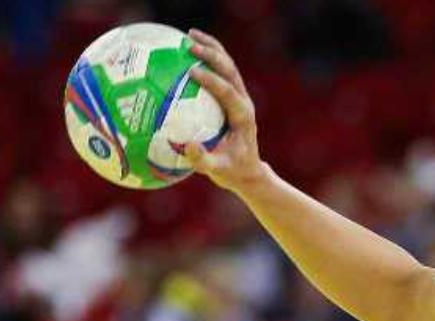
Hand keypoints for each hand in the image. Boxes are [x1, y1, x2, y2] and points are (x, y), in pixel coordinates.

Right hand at [183, 29, 266, 193]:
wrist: (248, 171)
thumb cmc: (232, 172)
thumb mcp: (217, 171)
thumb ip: (203, 160)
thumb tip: (187, 146)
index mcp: (242, 117)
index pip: (228, 93)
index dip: (212, 81)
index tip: (191, 71)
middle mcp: (243, 102)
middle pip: (230, 71)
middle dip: (212, 55)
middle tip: (189, 44)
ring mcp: (239, 97)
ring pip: (227, 66)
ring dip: (211, 49)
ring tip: (189, 35)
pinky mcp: (232, 97)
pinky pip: (220, 73)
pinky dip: (206, 59)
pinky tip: (186, 51)